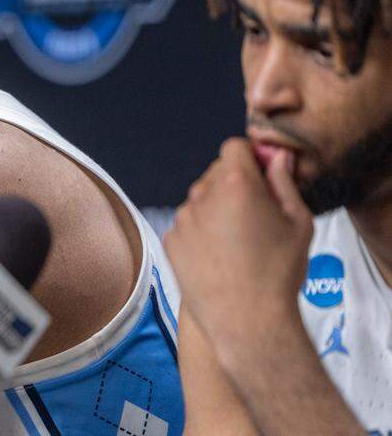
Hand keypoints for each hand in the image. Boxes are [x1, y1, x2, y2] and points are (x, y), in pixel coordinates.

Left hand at [164, 138, 313, 363]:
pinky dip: (201, 233)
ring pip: (201, 200)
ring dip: (217, 209)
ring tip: (239, 243)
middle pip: (217, 172)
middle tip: (256, 214)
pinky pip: (188, 225)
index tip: (263, 176)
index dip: (251, 157)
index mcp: (236, 184)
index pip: (235, 147)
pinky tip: (219, 257)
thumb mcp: (299, 223)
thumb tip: (276, 159)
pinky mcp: (170, 240)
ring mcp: (182, 218)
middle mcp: (202, 195)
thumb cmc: (279, 272)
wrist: (246, 321)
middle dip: (235, 184)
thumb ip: (284, 183)